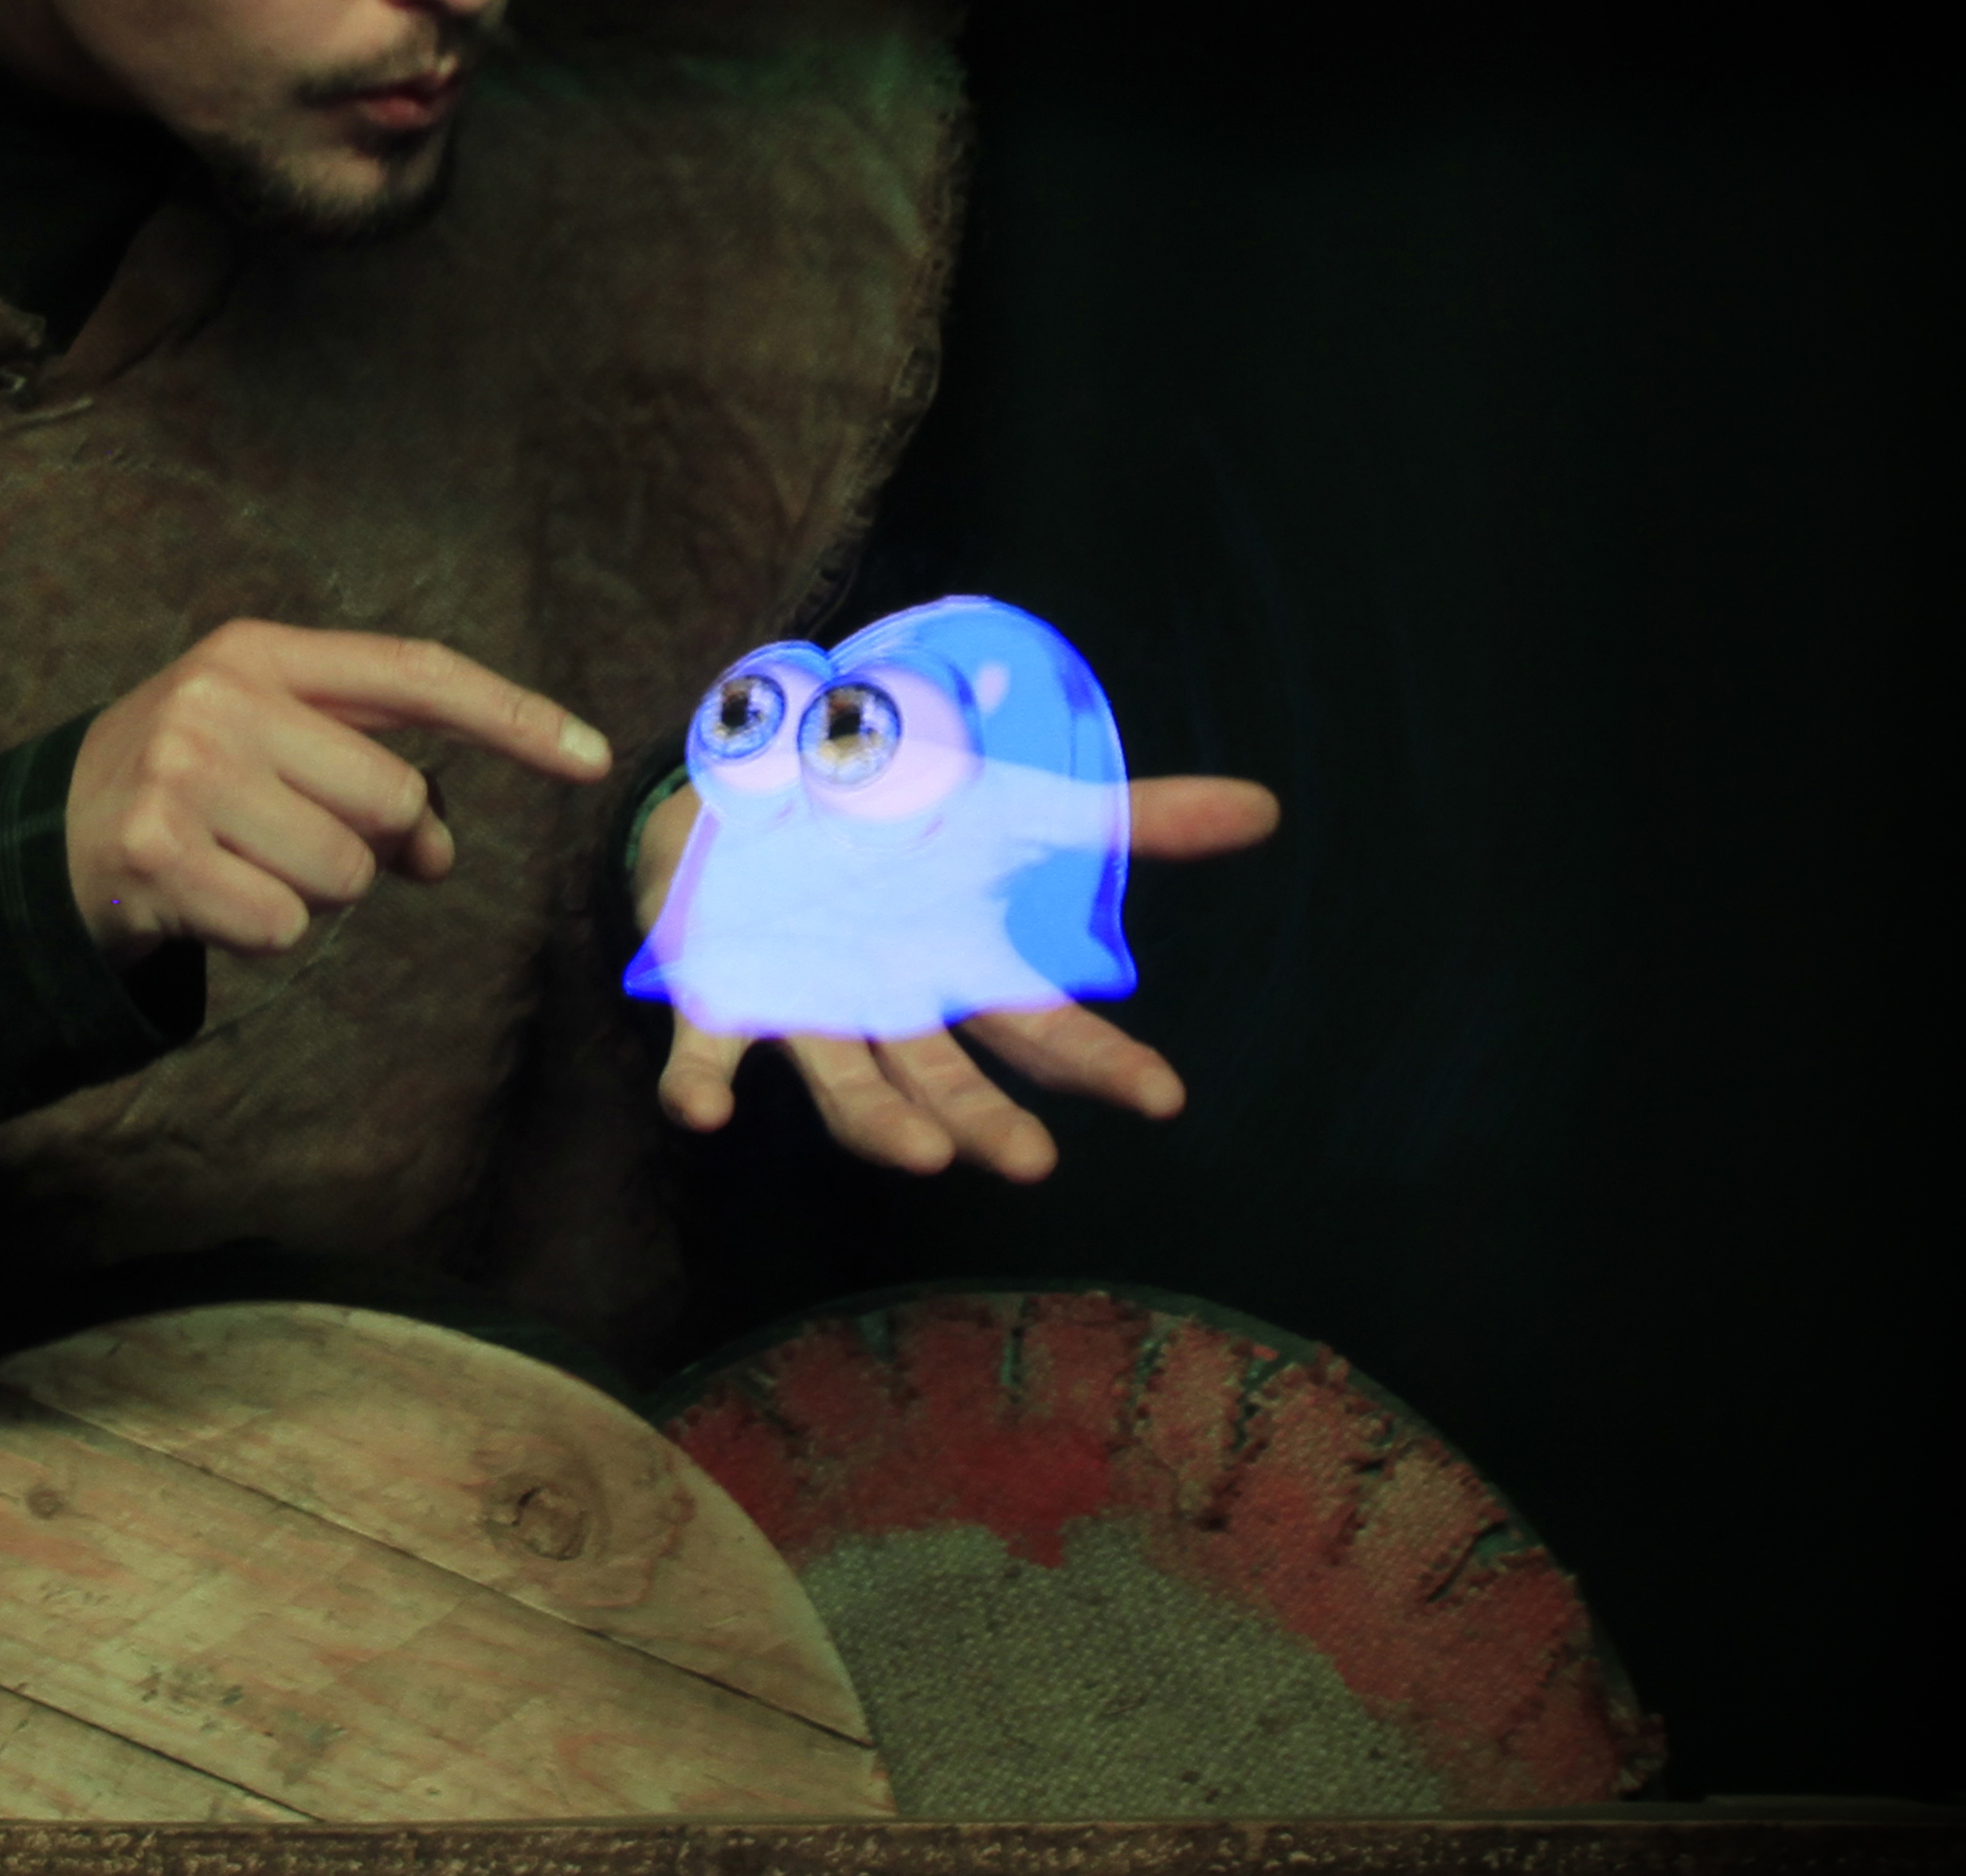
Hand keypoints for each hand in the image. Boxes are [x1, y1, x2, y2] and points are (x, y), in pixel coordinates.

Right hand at [70, 620, 616, 958]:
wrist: (47, 839)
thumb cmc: (189, 788)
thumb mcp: (273, 748)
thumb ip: (372, 777)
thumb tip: (440, 853)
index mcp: (261, 652)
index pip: (417, 673)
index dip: (513, 716)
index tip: (592, 758)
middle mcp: (220, 698)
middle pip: (395, 797)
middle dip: (372, 842)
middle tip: (294, 838)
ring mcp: (183, 774)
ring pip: (346, 873)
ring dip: (314, 893)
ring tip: (242, 864)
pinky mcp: (157, 854)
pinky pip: (285, 924)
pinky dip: (264, 932)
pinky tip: (211, 900)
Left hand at [637, 774, 1279, 1177]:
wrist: (751, 803)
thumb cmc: (890, 832)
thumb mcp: (1011, 811)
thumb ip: (1130, 821)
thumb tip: (1265, 808)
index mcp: (959, 973)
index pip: (1045, 1030)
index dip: (1100, 1065)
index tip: (1163, 1097)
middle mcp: (889, 1011)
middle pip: (946, 1082)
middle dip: (984, 1123)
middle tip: (1029, 1162)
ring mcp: (804, 1010)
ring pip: (846, 1085)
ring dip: (877, 1124)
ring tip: (922, 1157)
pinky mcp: (719, 993)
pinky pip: (707, 1051)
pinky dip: (700, 1084)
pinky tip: (702, 1115)